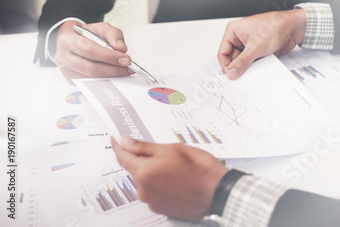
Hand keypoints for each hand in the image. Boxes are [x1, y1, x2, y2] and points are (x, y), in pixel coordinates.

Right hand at [54, 21, 132, 80]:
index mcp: (68, 40)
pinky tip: (114, 77)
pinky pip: (89, 84)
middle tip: (127, 68)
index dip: (109, 56)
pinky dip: (104, 81)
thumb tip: (121, 48)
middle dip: (113, 69)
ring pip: (91, 78)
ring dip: (110, 77)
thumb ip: (113, 34)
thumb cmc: (86, 35)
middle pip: (90, 68)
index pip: (89, 50)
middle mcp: (63, 56)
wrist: (72, 40)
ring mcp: (65, 70)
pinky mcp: (70, 80)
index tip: (126, 59)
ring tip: (124, 72)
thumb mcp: (100, 28)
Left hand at [112, 137, 227, 221]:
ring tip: (173, 165)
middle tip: (157, 149)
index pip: (122, 156)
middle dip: (141, 158)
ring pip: (144, 180)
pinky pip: (153, 191)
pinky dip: (158, 183)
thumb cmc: (199, 169)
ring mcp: (151, 200)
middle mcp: (143, 189)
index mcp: (144, 172)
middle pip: (134, 169)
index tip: (115, 138)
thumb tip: (126, 142)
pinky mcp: (160, 207)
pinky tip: (175, 177)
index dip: (118, 145)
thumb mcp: (173, 149)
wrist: (217, 192)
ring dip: (152, 171)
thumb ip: (146, 147)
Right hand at [218, 9, 305, 79]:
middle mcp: (239, 36)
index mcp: (233, 31)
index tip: (230, 76)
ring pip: (242, 61)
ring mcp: (248, 43)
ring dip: (246, 67)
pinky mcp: (257, 49)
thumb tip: (231, 73)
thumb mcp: (256, 47)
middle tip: (241, 77)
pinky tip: (258, 69)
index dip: (226, 65)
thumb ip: (242, 62)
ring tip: (251, 72)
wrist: (294, 27)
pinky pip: (251, 61)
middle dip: (237, 67)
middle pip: (232, 58)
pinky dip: (254, 66)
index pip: (222, 52)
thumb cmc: (275, 27)